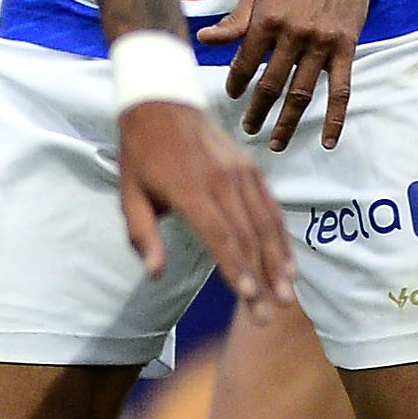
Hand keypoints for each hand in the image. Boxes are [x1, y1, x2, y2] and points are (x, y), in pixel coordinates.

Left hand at [116, 96, 293, 310]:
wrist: (161, 103)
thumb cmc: (141, 155)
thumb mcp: (129, 194)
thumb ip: (143, 234)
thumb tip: (154, 273)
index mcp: (190, 189)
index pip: (219, 235)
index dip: (234, 267)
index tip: (247, 296)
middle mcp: (222, 182)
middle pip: (247, 237)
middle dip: (260, 279)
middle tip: (268, 315)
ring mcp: (242, 174)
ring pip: (266, 225)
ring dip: (278, 263)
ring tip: (287, 297)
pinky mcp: (252, 169)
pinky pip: (271, 208)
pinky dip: (281, 238)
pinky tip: (288, 265)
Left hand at [211, 0, 384, 146]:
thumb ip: (235, 21)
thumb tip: (204, 39)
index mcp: (266, 21)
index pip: (245, 64)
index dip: (235, 83)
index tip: (232, 95)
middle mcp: (293, 35)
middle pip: (271, 84)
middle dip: (257, 111)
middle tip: (247, 130)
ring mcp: (322, 44)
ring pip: (301, 93)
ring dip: (287, 121)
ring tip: (275, 143)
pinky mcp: (347, 48)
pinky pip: (340, 90)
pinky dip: (334, 118)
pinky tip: (326, 141)